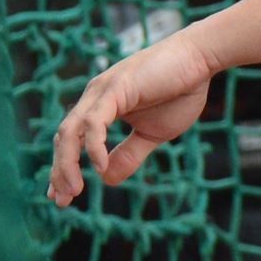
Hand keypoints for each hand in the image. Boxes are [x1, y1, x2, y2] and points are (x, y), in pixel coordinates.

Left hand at [47, 28, 218, 205]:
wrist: (201, 60)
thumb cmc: (180, 91)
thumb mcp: (153, 134)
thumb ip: (129, 154)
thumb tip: (107, 180)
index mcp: (100, 108)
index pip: (71, 140)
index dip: (64, 168)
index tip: (60, 197)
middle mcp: (94, 98)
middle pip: (64, 138)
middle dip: (59, 170)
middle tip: (61, 200)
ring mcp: (102, 91)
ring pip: (71, 130)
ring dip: (68, 162)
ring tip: (74, 189)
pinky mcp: (116, 88)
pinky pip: (95, 120)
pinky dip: (93, 145)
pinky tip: (100, 165)